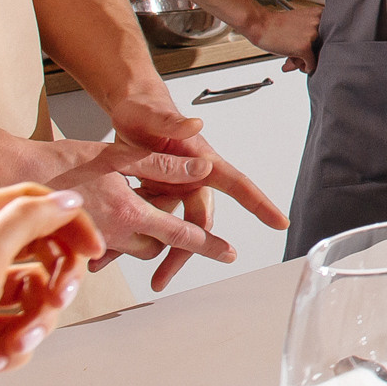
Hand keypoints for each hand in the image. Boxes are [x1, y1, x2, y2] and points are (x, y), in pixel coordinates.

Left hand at [0, 185, 104, 373]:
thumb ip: (26, 222)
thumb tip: (65, 201)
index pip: (32, 206)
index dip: (69, 225)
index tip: (93, 251)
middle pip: (38, 256)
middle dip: (53, 285)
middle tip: (58, 301)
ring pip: (30, 300)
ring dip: (32, 326)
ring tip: (12, 344)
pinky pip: (12, 333)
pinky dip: (9, 350)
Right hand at [37, 139, 235, 282]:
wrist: (12, 175)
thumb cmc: (62, 162)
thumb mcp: (119, 156)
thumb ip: (163, 166)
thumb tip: (202, 168)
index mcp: (131, 214)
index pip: (181, 234)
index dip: (208, 244)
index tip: (229, 254)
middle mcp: (114, 235)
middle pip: (156, 245)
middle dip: (168, 236)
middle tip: (170, 217)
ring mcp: (92, 244)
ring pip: (129, 247)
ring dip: (139, 236)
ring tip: (134, 209)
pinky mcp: (72, 247)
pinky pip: (102, 249)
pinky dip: (111, 238)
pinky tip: (103, 218)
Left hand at [105, 91, 289, 286]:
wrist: (128, 107)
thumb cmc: (145, 107)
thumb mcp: (153, 114)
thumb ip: (173, 122)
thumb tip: (196, 124)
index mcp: (200, 162)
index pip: (237, 184)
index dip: (259, 204)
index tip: (280, 223)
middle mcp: (190, 178)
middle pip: (196, 222)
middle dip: (182, 252)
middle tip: (161, 278)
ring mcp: (171, 186)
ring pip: (165, 225)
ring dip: (144, 246)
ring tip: (115, 265)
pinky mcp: (152, 190)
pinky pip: (143, 218)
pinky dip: (126, 232)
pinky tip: (106, 248)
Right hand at [247, 0, 323, 73]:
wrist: (260, 24)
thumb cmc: (277, 24)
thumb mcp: (299, 24)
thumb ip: (310, 37)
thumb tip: (314, 56)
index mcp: (320, 14)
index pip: (330, 34)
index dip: (319, 44)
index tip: (312, 47)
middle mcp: (319, 23)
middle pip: (323, 45)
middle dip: (311, 53)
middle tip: (299, 57)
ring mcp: (312, 35)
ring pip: (317, 55)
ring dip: (306, 60)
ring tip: (294, 59)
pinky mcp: (304, 47)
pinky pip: (311, 64)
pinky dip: (306, 68)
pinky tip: (299, 65)